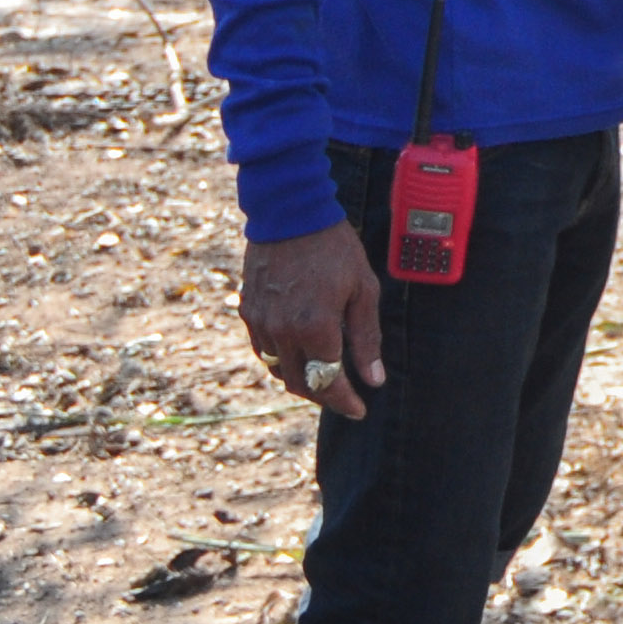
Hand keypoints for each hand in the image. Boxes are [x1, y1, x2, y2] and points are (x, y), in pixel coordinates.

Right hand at [241, 220, 384, 418]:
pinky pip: (263, 351)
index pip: (330, 383)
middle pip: (302, 384)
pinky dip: (282, 361)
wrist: (290, 213)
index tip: (360, 410)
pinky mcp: (248, 313)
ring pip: (279, 371)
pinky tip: (300, 354)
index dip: (346, 401)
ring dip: (302, 380)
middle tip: (344, 397)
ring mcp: (261, 324)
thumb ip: (366, 339)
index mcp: (315, 328)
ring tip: (324, 377)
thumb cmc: (334, 248)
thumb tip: (374, 380)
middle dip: (325, 396)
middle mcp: (283, 333)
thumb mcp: (363, 290)